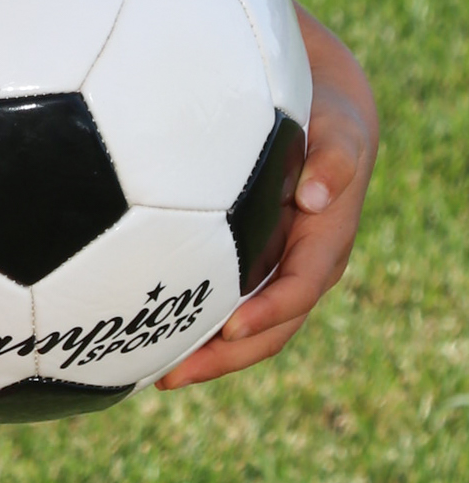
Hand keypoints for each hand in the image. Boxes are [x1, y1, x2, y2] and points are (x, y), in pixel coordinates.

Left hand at [157, 3, 377, 388]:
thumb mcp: (340, 128)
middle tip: (171, 374)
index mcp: (324, 242)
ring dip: (204, 353)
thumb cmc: (324, 115)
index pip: (300, 289)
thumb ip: (336, 154)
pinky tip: (143, 329)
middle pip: (269, 328)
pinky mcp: (245, 260)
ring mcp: (272, 268)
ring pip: (242, 325)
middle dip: (225, 356)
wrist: (316, 108)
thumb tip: (315, 190)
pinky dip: (191, 320)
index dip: (270, 312)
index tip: (232, 328)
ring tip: (151, 372)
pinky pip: (221, 301)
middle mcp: (299, 265)